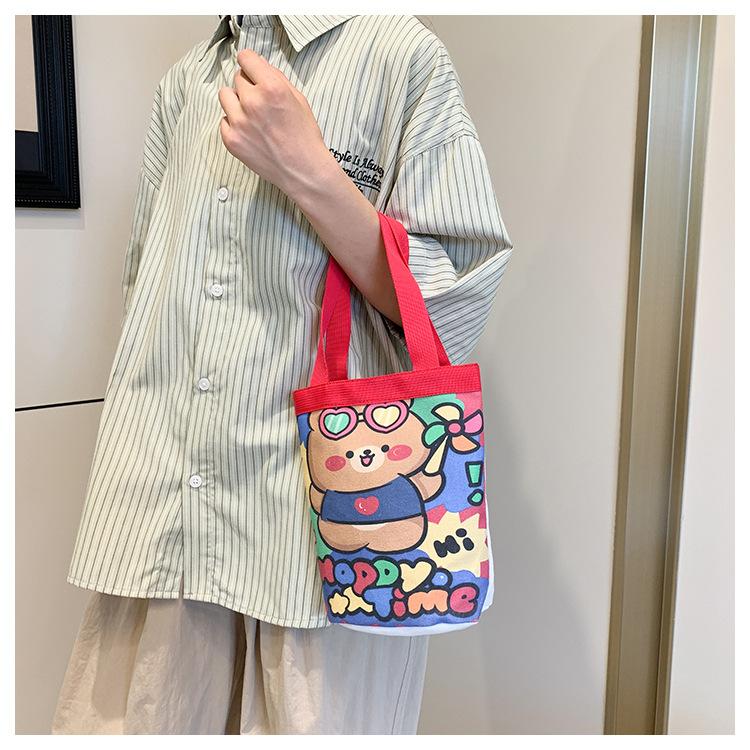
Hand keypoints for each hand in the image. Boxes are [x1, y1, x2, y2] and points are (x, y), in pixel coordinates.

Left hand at [218, 48, 333, 198]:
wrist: (303, 170)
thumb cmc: (304, 137)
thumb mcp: (299, 99)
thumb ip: (276, 78)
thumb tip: (259, 66)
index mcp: (271, 88)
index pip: (245, 57)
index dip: (251, 64)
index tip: (253, 71)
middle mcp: (252, 102)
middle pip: (237, 78)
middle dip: (248, 86)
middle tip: (262, 103)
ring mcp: (239, 122)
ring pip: (225, 95)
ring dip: (237, 101)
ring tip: (252, 116)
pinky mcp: (231, 139)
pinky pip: (223, 120)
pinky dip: (234, 123)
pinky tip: (250, 132)